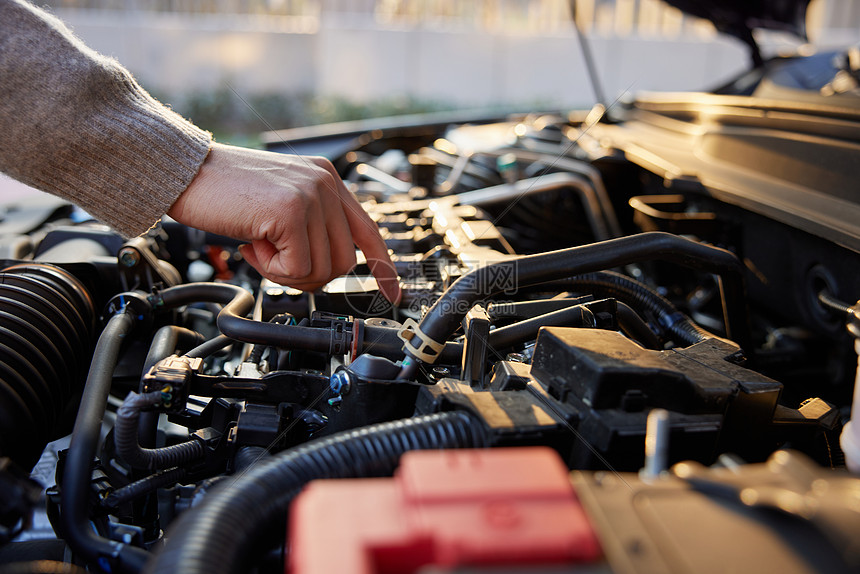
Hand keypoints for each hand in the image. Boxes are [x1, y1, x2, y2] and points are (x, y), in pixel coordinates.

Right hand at [167, 143, 399, 302]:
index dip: (382, 266)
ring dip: (286, 272)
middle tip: (275, 261)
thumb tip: (328, 266)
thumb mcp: (279, 202)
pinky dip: (272, 270)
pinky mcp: (291, 211)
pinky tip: (252, 244)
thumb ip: (310, 224)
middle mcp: (325, 183)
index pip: (368, 229)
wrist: (184, 172)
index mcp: (326, 180)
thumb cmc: (223, 192)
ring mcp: (310, 195)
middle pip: (343, 261)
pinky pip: (297, 269)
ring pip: (322, 269)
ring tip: (259, 247)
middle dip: (309, 275)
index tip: (392, 292)